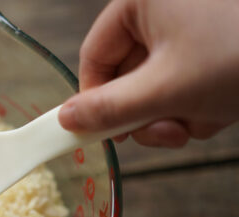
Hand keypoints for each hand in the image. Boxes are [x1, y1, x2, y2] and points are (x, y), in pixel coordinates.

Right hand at [58, 0, 238, 146]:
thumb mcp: (166, 90)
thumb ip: (109, 110)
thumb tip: (65, 122)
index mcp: (142, 1)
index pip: (95, 55)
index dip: (95, 99)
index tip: (104, 132)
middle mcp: (164, 7)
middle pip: (128, 73)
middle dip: (148, 112)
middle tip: (167, 133)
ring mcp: (193, 23)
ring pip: (159, 84)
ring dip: (175, 114)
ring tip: (203, 118)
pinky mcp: (216, 39)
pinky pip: (187, 80)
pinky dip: (199, 103)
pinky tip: (221, 108)